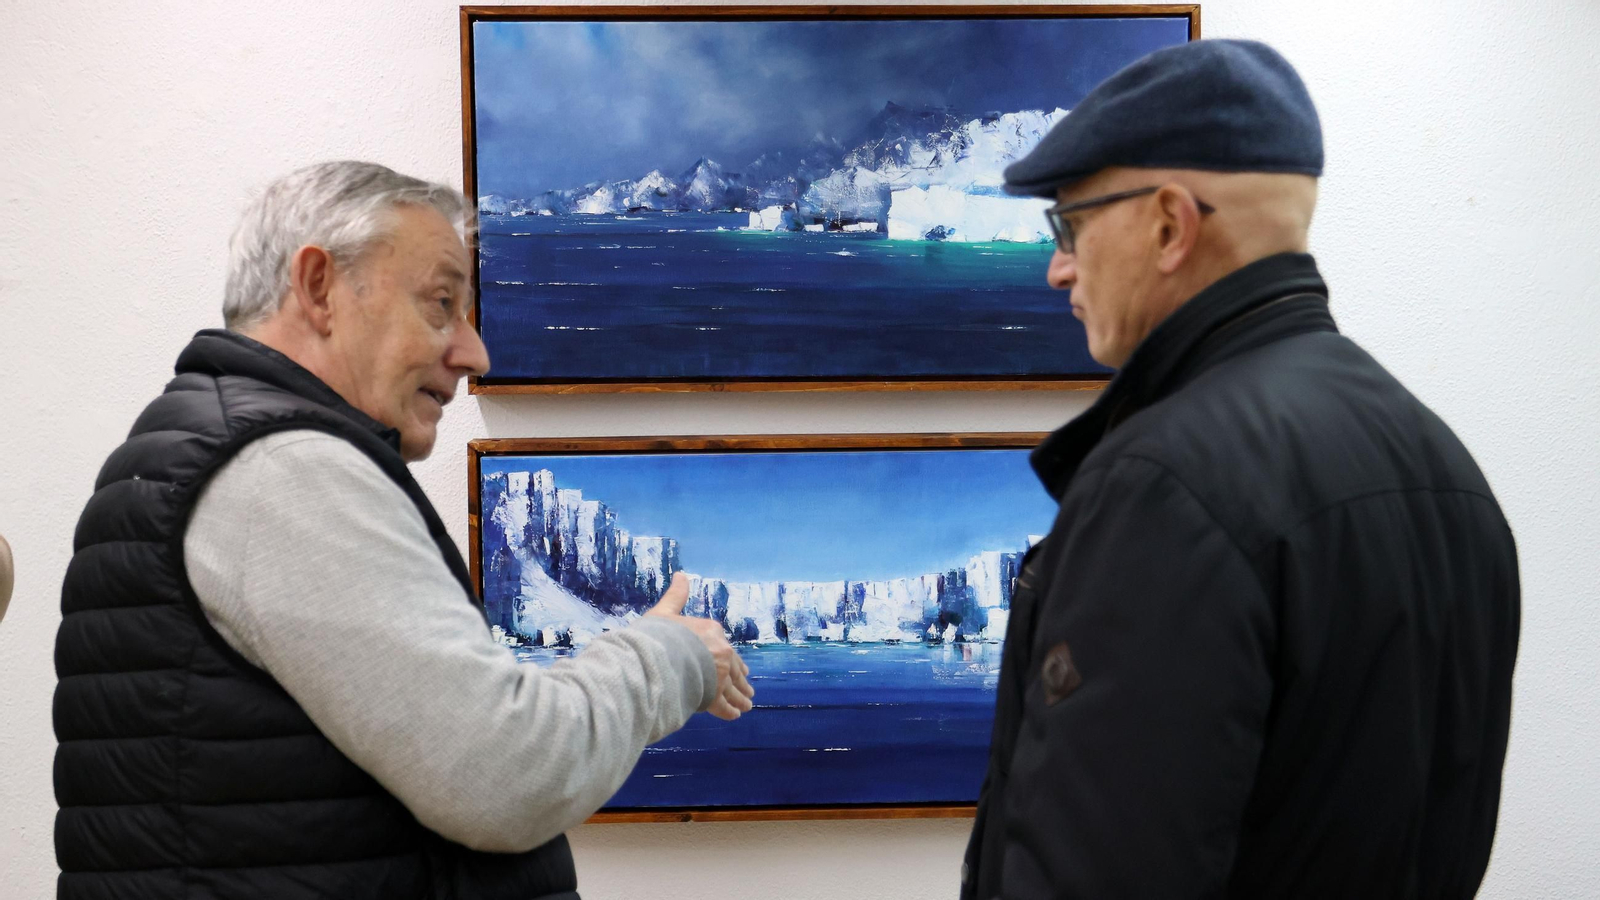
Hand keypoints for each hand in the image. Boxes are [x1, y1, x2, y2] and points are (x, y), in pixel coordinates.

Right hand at [645, 573, 755, 720]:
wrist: (658, 659)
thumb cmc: (658, 634)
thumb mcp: (664, 612)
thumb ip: (676, 596)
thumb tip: (682, 574)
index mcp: (710, 631)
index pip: (725, 646)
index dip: (731, 657)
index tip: (738, 666)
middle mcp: (720, 652)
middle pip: (734, 669)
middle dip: (741, 680)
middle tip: (748, 690)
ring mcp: (719, 675)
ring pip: (733, 689)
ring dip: (741, 697)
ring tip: (747, 705)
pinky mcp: (713, 696)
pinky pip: (724, 706)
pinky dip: (730, 711)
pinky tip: (734, 715)